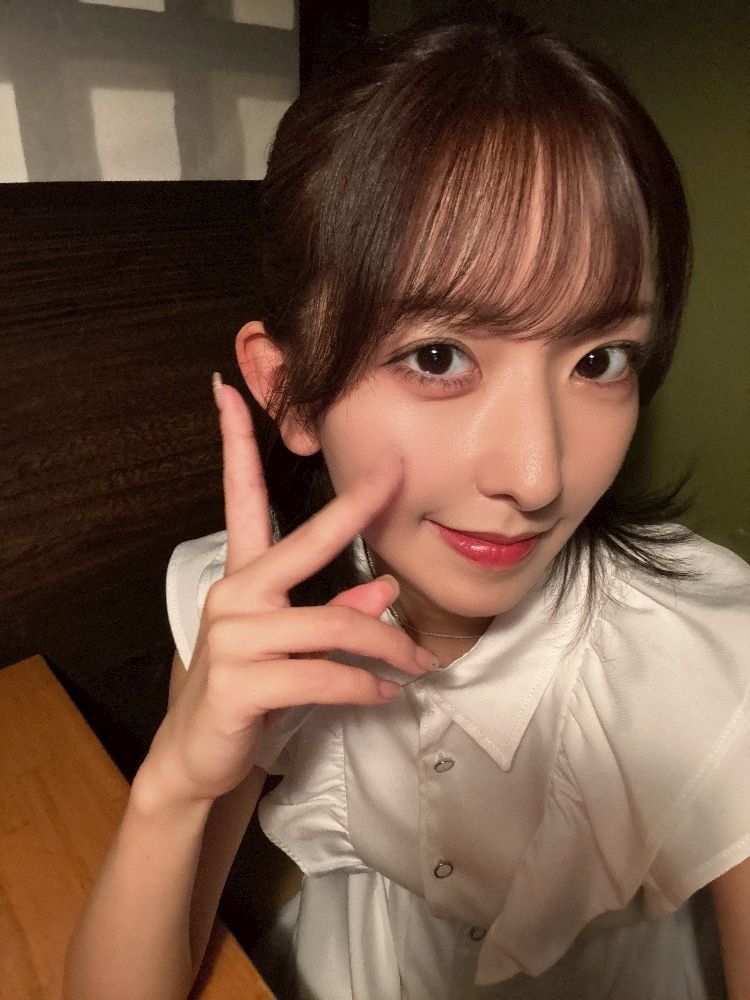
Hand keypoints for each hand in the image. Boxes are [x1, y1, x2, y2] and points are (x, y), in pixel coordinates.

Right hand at [145, 379, 435, 805]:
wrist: (199, 757)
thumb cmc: (251, 690)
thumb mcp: (293, 646)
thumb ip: (335, 612)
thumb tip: (383, 588)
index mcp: (243, 577)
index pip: (238, 498)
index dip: (234, 443)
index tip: (230, 392)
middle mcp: (234, 594)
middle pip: (305, 542)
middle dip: (353, 505)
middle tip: (395, 477)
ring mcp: (234, 637)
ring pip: (333, 624)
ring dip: (386, 645)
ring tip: (415, 664)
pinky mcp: (240, 682)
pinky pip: (323, 674)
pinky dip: (363, 685)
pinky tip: (382, 694)